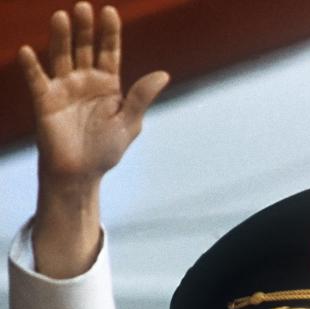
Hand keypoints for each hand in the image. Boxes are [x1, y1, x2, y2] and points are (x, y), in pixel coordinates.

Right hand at [18, 2, 168, 181]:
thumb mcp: (129, 123)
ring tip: (61, 16)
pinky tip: (29, 52)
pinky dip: (32, 67)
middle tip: (83, 6)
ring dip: (61, 37)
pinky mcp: (45, 101)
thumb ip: (141, 97)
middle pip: (85, 48)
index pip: (109, 52)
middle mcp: (85, 81)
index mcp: (108, 85)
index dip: (109, 33)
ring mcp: (64, 88)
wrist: (81, 174)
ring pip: (62, 57)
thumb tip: (163, 74)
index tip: (110, 12)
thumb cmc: (106, 150)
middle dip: (84, 28)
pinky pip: (37, 80)